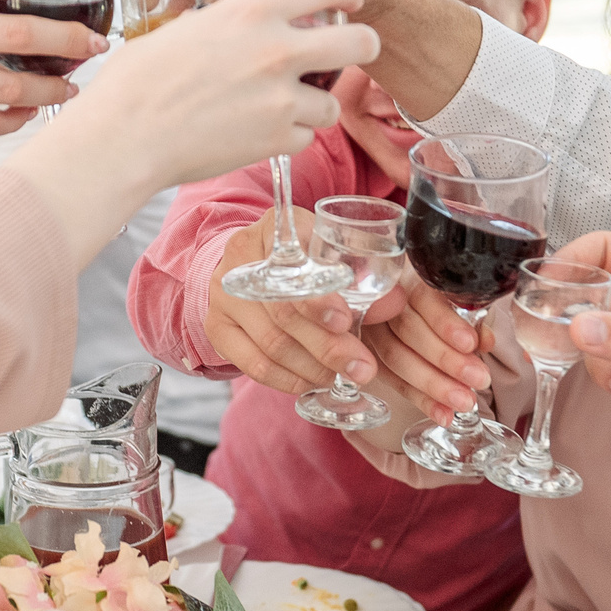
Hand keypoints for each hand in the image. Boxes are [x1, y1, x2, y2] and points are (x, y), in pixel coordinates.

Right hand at [7, 0, 376, 263]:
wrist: (124, 138)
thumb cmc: (134, 83)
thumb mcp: (179, 32)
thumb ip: (215, 26)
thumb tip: (216, 27)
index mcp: (251, 11)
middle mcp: (277, 50)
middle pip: (359, 42)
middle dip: (366, 45)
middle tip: (357, 49)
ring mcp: (282, 99)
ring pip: (332, 103)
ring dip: (316, 105)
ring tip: (287, 108)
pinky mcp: (277, 141)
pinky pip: (305, 138)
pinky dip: (290, 138)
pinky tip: (262, 134)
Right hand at [200, 212, 378, 393]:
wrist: (249, 265)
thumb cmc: (303, 259)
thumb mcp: (332, 255)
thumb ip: (362, 278)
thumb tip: (393, 304)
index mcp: (276, 230)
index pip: (295, 265)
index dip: (318, 297)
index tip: (346, 321)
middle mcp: (242, 257)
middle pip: (284, 311)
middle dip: (328, 345)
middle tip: (362, 368)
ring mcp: (224, 294)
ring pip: (272, 342)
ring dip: (314, 367)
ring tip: (343, 377)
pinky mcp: (217, 327)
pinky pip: (254, 365)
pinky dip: (289, 379)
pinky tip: (313, 381)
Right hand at [359, 279, 494, 419]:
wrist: (406, 302)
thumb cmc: (438, 299)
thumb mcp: (456, 299)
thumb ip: (471, 317)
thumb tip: (485, 340)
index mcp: (407, 279)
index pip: (423, 299)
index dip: (445, 323)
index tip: (471, 343)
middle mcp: (384, 302)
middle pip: (408, 331)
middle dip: (446, 359)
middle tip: (478, 378)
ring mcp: (372, 329)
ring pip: (396, 358)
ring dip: (433, 384)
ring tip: (465, 401)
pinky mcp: (370, 355)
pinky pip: (392, 380)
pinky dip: (420, 400)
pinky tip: (443, 414)